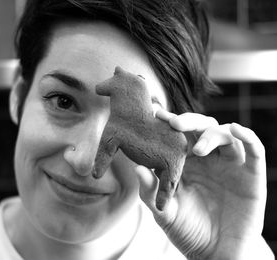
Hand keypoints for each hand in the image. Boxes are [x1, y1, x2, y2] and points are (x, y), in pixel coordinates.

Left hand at [135, 110, 272, 258]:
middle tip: (174, 123)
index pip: (180, 135)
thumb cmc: (188, 230)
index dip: (170, 124)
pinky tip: (236, 129)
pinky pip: (254, 150)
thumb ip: (152, 191)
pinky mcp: (252, 175)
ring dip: (212, 135)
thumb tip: (136, 168)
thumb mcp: (165, 212)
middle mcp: (209, 159)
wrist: (215, 253)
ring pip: (225, 135)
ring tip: (197, 149)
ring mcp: (231, 165)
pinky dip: (247, 137)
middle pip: (202, 128)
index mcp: (187, 163)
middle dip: (189, 121)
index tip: (156, 114)